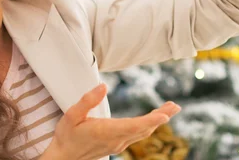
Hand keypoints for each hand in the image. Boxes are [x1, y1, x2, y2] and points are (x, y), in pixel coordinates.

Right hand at [41, 83, 180, 159]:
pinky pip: (137, 135)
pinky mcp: (116, 145)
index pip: (134, 126)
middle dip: (161, 116)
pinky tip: (152, 120)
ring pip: (143, 132)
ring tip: (169, 109)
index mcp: (107, 131)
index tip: (165, 114)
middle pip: (144, 128)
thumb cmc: (66, 136)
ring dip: (157, 121)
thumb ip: (87, 100)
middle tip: (175, 106)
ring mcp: (117, 144)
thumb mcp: (72, 115)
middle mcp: (116, 140)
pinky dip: (148, 125)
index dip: (151, 120)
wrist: (62, 157)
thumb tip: (103, 86)